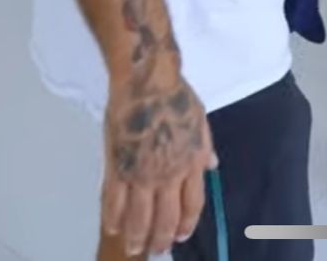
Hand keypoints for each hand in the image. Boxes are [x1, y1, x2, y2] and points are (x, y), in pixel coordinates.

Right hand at [101, 70, 215, 256]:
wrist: (147, 82)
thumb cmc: (177, 97)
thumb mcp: (201, 121)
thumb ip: (205, 148)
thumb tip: (213, 166)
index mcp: (192, 163)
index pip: (193, 204)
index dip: (187, 224)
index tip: (182, 236)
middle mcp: (168, 174)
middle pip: (166, 217)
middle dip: (161, 238)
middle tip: (156, 250)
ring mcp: (141, 173)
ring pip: (139, 216)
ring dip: (137, 236)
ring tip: (134, 248)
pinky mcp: (116, 167)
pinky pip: (113, 201)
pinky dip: (113, 217)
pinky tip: (113, 227)